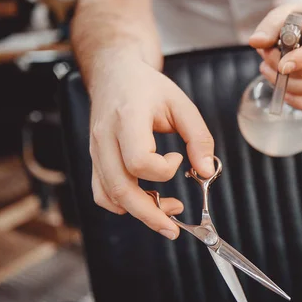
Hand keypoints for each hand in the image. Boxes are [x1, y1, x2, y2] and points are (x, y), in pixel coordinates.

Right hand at [88, 53, 214, 239]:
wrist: (114, 74)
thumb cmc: (148, 88)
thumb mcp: (182, 104)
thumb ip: (198, 138)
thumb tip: (206, 172)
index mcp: (127, 118)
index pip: (138, 160)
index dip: (163, 169)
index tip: (178, 160)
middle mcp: (105, 137)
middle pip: (120, 188)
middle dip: (149, 214)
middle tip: (173, 227)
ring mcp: (96, 150)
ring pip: (109, 195)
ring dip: (138, 212)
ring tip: (166, 213)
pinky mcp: (95, 159)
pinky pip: (101, 193)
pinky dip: (122, 206)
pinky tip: (144, 203)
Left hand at [249, 1, 301, 110]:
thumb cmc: (299, 20)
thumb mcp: (284, 14)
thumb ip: (269, 27)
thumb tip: (256, 42)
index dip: (300, 60)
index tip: (281, 67)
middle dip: (281, 71)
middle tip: (265, 58)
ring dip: (284, 84)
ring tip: (268, 69)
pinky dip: (297, 102)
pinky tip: (283, 92)